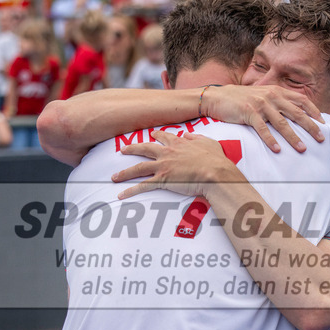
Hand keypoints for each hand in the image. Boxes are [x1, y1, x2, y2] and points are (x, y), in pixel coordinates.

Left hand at [112, 130, 241, 199]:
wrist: (215, 173)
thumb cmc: (215, 160)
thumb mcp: (208, 142)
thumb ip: (196, 138)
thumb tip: (188, 135)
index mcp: (179, 143)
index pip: (163, 137)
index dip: (156, 135)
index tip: (151, 135)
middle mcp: (167, 153)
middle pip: (144, 149)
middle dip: (131, 149)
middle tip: (122, 150)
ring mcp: (163, 166)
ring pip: (138, 168)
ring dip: (125, 172)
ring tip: (114, 176)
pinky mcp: (162, 180)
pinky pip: (143, 186)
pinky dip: (131, 191)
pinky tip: (121, 195)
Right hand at [201, 84, 323, 152]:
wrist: (217, 97)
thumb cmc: (241, 99)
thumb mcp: (262, 95)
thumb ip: (277, 102)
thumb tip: (294, 114)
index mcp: (277, 91)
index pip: (302, 100)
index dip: (314, 112)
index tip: (323, 123)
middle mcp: (272, 96)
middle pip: (296, 113)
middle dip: (310, 126)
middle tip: (320, 138)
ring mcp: (260, 104)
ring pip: (282, 123)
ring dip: (293, 137)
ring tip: (302, 148)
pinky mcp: (248, 112)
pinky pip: (262, 128)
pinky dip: (271, 140)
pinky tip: (277, 150)